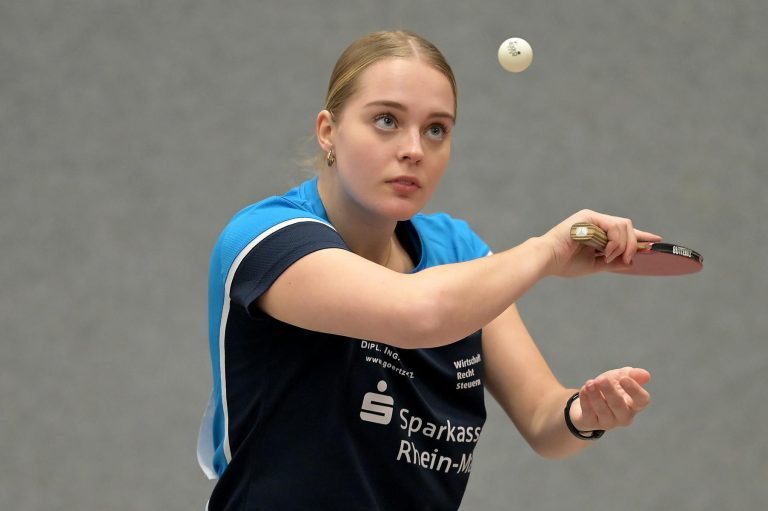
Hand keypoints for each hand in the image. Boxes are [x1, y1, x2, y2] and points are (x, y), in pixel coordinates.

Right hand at [541, 209, 661, 277]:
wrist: (547, 260)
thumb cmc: (564, 263)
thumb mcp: (594, 265)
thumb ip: (612, 262)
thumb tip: (631, 262)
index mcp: (596, 231)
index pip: (623, 231)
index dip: (640, 236)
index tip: (655, 240)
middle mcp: (596, 222)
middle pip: (627, 227)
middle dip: (633, 244)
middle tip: (628, 260)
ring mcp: (592, 218)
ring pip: (623, 225)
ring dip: (622, 244)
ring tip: (610, 257)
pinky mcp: (588, 216)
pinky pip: (613, 225)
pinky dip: (615, 241)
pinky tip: (606, 252)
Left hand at [569, 367, 650, 432]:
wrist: (590, 398)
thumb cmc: (611, 387)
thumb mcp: (621, 376)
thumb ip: (633, 374)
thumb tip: (646, 375)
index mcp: (635, 404)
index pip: (642, 400)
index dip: (634, 390)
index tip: (624, 379)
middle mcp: (624, 416)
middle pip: (619, 406)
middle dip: (610, 392)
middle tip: (602, 380)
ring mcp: (608, 422)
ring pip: (603, 411)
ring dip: (596, 396)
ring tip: (590, 384)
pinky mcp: (591, 423)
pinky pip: (589, 413)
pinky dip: (585, 400)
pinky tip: (584, 390)